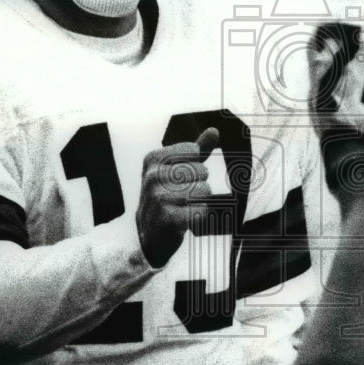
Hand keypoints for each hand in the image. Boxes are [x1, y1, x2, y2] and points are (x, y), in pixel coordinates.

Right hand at [135, 128, 219, 267]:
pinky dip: (198, 216)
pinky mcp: (167, 218)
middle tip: (182, 196)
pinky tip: (184, 219)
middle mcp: (153, 176)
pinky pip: (200, 210)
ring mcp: (158, 197)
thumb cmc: (166, 196)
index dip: (194, 166)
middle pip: (201, 171)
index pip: (194, 151)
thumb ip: (196, 150)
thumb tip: (214, 131)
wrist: (149, 234)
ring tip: (183, 207)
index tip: (179, 178)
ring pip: (204, 191)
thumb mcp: (177, 168)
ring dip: (199, 201)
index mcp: (153, 158)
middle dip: (199, 185)